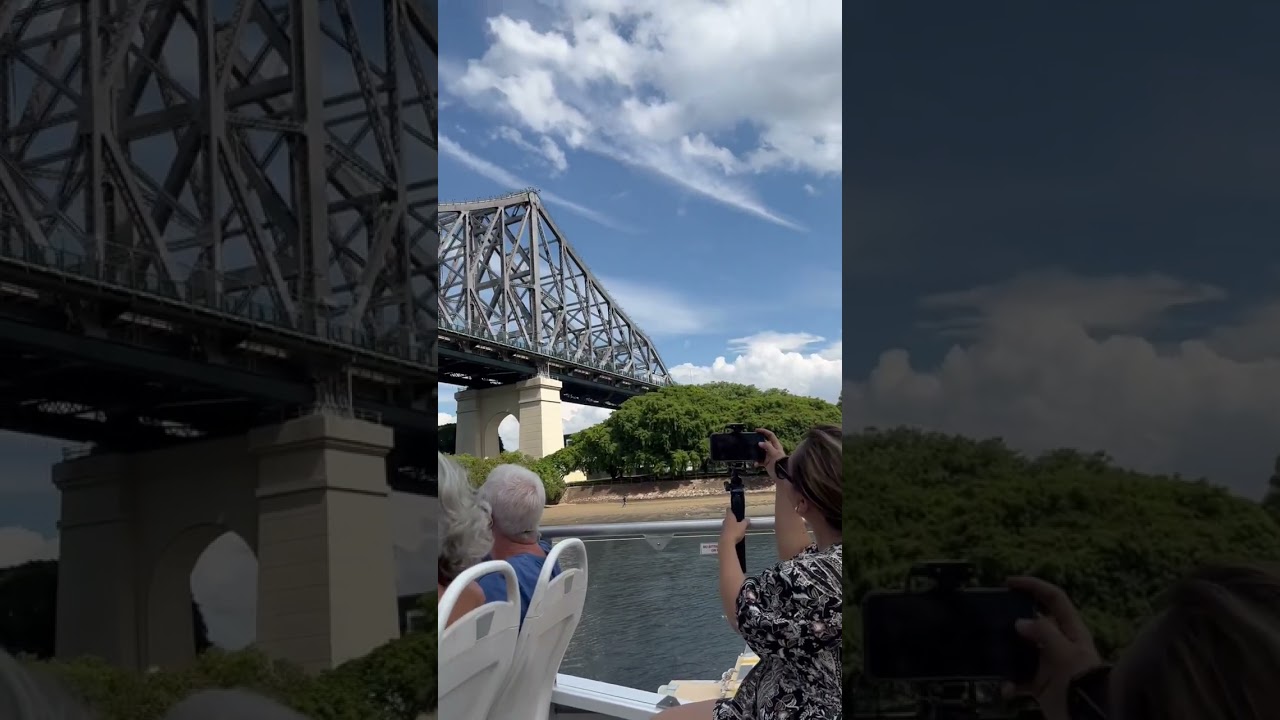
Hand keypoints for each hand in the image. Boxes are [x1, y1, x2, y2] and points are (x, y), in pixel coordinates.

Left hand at [719, 508, 750, 544]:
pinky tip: (735, 535)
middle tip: (739, 521)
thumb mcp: (743, 526)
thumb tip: (747, 519)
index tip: (734, 510)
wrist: (727, 542)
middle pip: (728, 518)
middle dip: (733, 519)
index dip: (731, 509)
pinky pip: (727, 531)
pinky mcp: (723, 534)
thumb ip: (745, 522)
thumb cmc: (735, 532)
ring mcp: (723, 528)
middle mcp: (725, 521)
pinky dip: (731, 532)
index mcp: (729, 517)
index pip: (729, 510)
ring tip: (738, 529)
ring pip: (728, 525)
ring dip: (732, 526)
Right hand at [755, 427, 785, 475]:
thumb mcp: (774, 453)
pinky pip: (759, 460)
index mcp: (776, 445)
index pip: (770, 435)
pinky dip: (757, 462)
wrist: (782, 476)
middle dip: (757, 443)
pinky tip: (755, 464)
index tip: (756, 430)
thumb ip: (767, 447)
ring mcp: (769, 456)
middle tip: (751, 443)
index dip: (764, 431)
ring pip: (760, 452)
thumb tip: (760, 443)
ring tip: (752, 455)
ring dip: (756, 453)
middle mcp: (772, 450)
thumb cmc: (780, 463)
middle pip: (764, 443)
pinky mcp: (766, 463)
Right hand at [1003, 576, 1104, 719]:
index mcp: (1071, 630)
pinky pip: (1018, 678)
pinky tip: (1006, 688)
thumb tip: (1020, 622)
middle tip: (993, 619)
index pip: (1054, 598)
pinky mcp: (1039, 685)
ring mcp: (1048, 664)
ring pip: (1021, 650)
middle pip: (1033, 623)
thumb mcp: (1066, 653)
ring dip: (1007, 654)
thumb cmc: (1083, 682)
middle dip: (1013, 621)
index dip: (1034, 586)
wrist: (1087, 718)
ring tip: (993, 654)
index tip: (1010, 583)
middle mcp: (1058, 644)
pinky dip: (1009, 682)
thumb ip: (1044, 633)